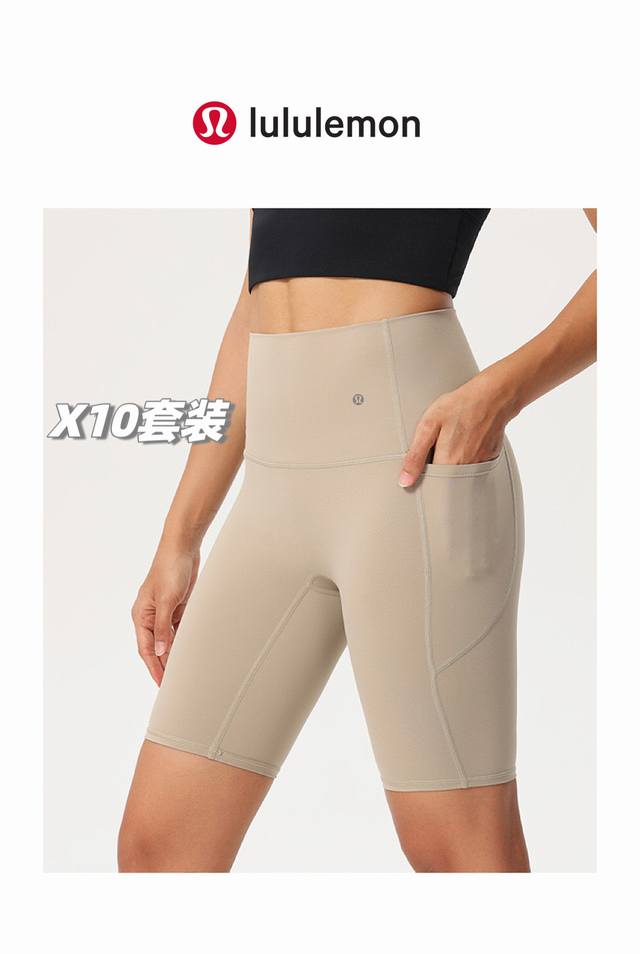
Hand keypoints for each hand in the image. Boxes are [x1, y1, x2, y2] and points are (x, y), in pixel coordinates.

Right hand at [131, 546, 199, 684]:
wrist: (182, 549)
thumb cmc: (169, 570)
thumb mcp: (167, 601)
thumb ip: (163, 628)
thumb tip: (160, 651)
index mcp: (141, 616)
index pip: (147, 649)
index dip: (154, 667)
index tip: (162, 684)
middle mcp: (150, 616)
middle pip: (156, 648)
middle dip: (163, 665)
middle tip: (173, 684)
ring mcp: (164, 612)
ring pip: (168, 640)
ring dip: (173, 654)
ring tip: (182, 672)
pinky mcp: (177, 607)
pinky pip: (178, 630)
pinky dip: (183, 640)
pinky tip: (189, 651)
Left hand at [398, 371, 512, 487]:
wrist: (493, 395)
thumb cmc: (460, 406)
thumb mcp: (429, 425)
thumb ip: (415, 456)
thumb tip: (405, 481)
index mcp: (449, 463)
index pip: (430, 483)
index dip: (423, 475)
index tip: (422, 463)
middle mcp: (467, 469)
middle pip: (446, 481)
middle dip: (438, 469)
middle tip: (438, 445)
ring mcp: (481, 464)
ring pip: (460, 473)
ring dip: (453, 463)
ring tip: (453, 440)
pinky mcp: (490, 458)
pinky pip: (474, 465)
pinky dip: (467, 456)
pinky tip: (465, 440)